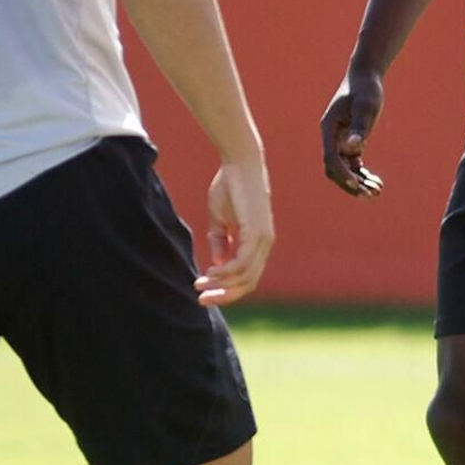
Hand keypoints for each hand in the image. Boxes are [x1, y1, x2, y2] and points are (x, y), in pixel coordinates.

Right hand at [196, 155, 273, 304]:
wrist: (238, 163)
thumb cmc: (229, 187)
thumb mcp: (220, 219)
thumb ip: (220, 241)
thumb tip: (216, 265)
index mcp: (258, 243)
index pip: (247, 277)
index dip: (227, 289)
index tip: (205, 293)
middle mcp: (264, 244)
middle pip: (248, 283)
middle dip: (224, 295)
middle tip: (202, 301)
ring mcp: (263, 239)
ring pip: (245, 276)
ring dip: (222, 285)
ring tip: (200, 286)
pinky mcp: (257, 232)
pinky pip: (242, 262)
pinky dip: (226, 272)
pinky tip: (210, 273)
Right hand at [321, 71, 383, 196]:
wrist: (366, 77)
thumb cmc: (365, 89)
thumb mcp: (366, 107)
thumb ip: (360, 127)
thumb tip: (354, 149)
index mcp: (329, 128)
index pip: (330, 158)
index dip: (342, 174)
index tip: (357, 184)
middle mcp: (331, 137)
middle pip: (334, 169)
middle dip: (349, 184)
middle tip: (369, 194)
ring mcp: (340, 141)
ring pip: (345, 169)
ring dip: (359, 183)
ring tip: (377, 192)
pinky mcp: (351, 142)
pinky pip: (354, 164)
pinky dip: (363, 175)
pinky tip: (377, 183)